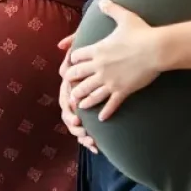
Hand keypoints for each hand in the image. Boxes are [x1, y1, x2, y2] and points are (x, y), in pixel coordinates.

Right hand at [58, 34, 96, 152]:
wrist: (128, 62)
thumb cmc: (104, 54)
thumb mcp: (89, 45)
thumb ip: (75, 42)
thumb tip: (61, 46)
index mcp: (73, 84)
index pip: (65, 96)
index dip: (68, 105)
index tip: (74, 111)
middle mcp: (77, 99)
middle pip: (68, 114)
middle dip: (73, 123)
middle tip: (80, 127)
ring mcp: (85, 110)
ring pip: (77, 127)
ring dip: (81, 135)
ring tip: (89, 140)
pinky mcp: (93, 120)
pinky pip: (87, 134)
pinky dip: (89, 142)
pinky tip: (95, 148)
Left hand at [64, 0, 161, 120]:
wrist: (157, 49)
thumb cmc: (141, 32)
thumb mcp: (124, 17)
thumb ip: (111, 9)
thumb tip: (102, 0)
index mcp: (97, 49)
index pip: (77, 56)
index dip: (73, 60)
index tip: (71, 63)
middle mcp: (99, 66)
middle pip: (78, 76)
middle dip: (72, 82)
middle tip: (68, 87)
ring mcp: (110, 80)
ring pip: (90, 93)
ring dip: (83, 99)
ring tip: (78, 104)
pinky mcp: (122, 90)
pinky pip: (111, 104)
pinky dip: (105, 112)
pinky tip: (101, 119)